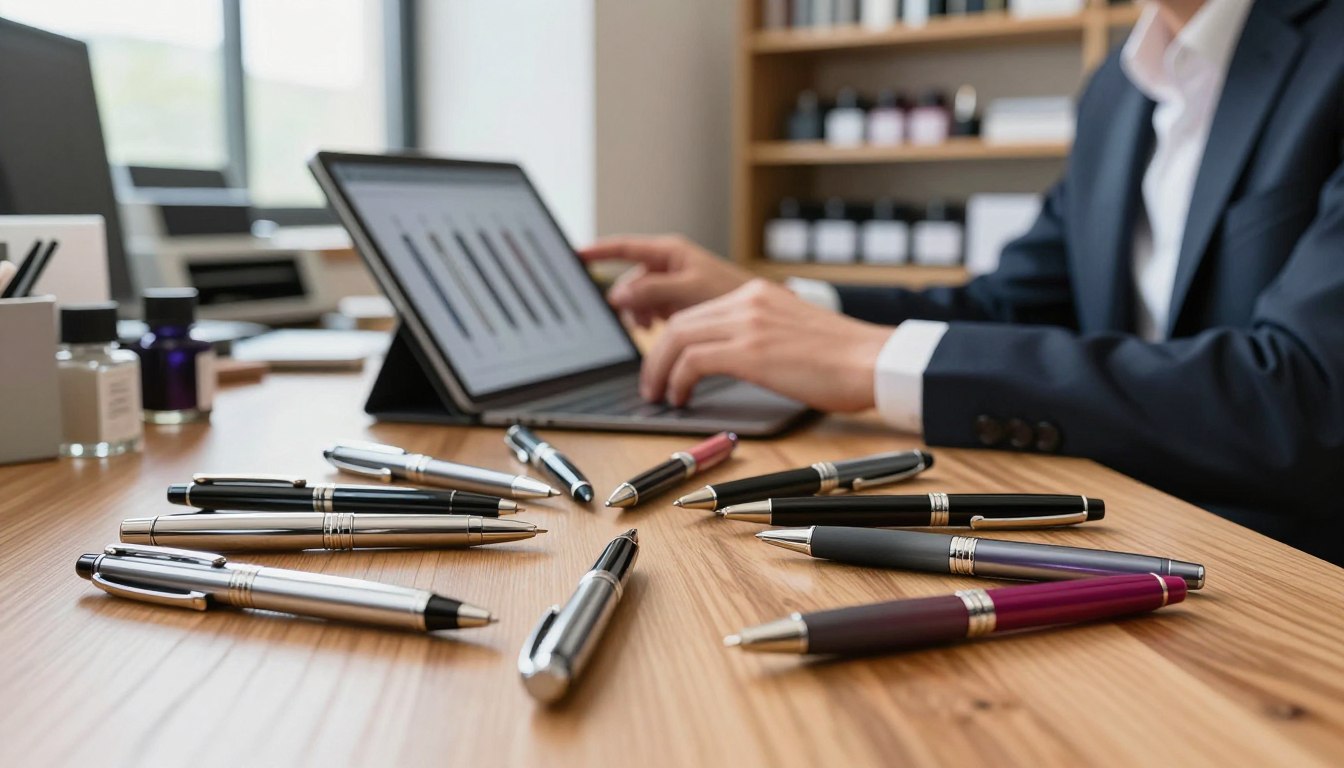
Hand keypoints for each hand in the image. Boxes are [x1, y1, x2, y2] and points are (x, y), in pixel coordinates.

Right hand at [579, 235, 752, 326]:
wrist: (758, 317)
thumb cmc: (731, 294)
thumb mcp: (688, 290)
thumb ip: (653, 289)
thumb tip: (619, 294)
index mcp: (668, 252)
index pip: (623, 247)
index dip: (598, 251)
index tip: (575, 255)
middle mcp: (667, 264)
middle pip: (630, 281)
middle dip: (630, 302)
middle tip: (640, 321)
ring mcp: (671, 283)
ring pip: (639, 299)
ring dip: (641, 314)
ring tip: (653, 327)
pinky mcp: (677, 301)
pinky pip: (652, 310)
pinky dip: (652, 320)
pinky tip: (659, 329)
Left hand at [641, 279, 893, 411]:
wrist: (875, 361)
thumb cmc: (844, 360)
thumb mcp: (791, 334)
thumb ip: (759, 337)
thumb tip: (729, 361)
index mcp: (757, 295)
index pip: (697, 311)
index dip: (671, 340)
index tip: (664, 363)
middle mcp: (748, 301)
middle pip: (680, 322)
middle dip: (656, 356)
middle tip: (651, 384)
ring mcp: (748, 322)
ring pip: (678, 337)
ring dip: (659, 369)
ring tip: (658, 394)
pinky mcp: (750, 350)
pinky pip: (692, 360)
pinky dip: (677, 380)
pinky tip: (680, 398)